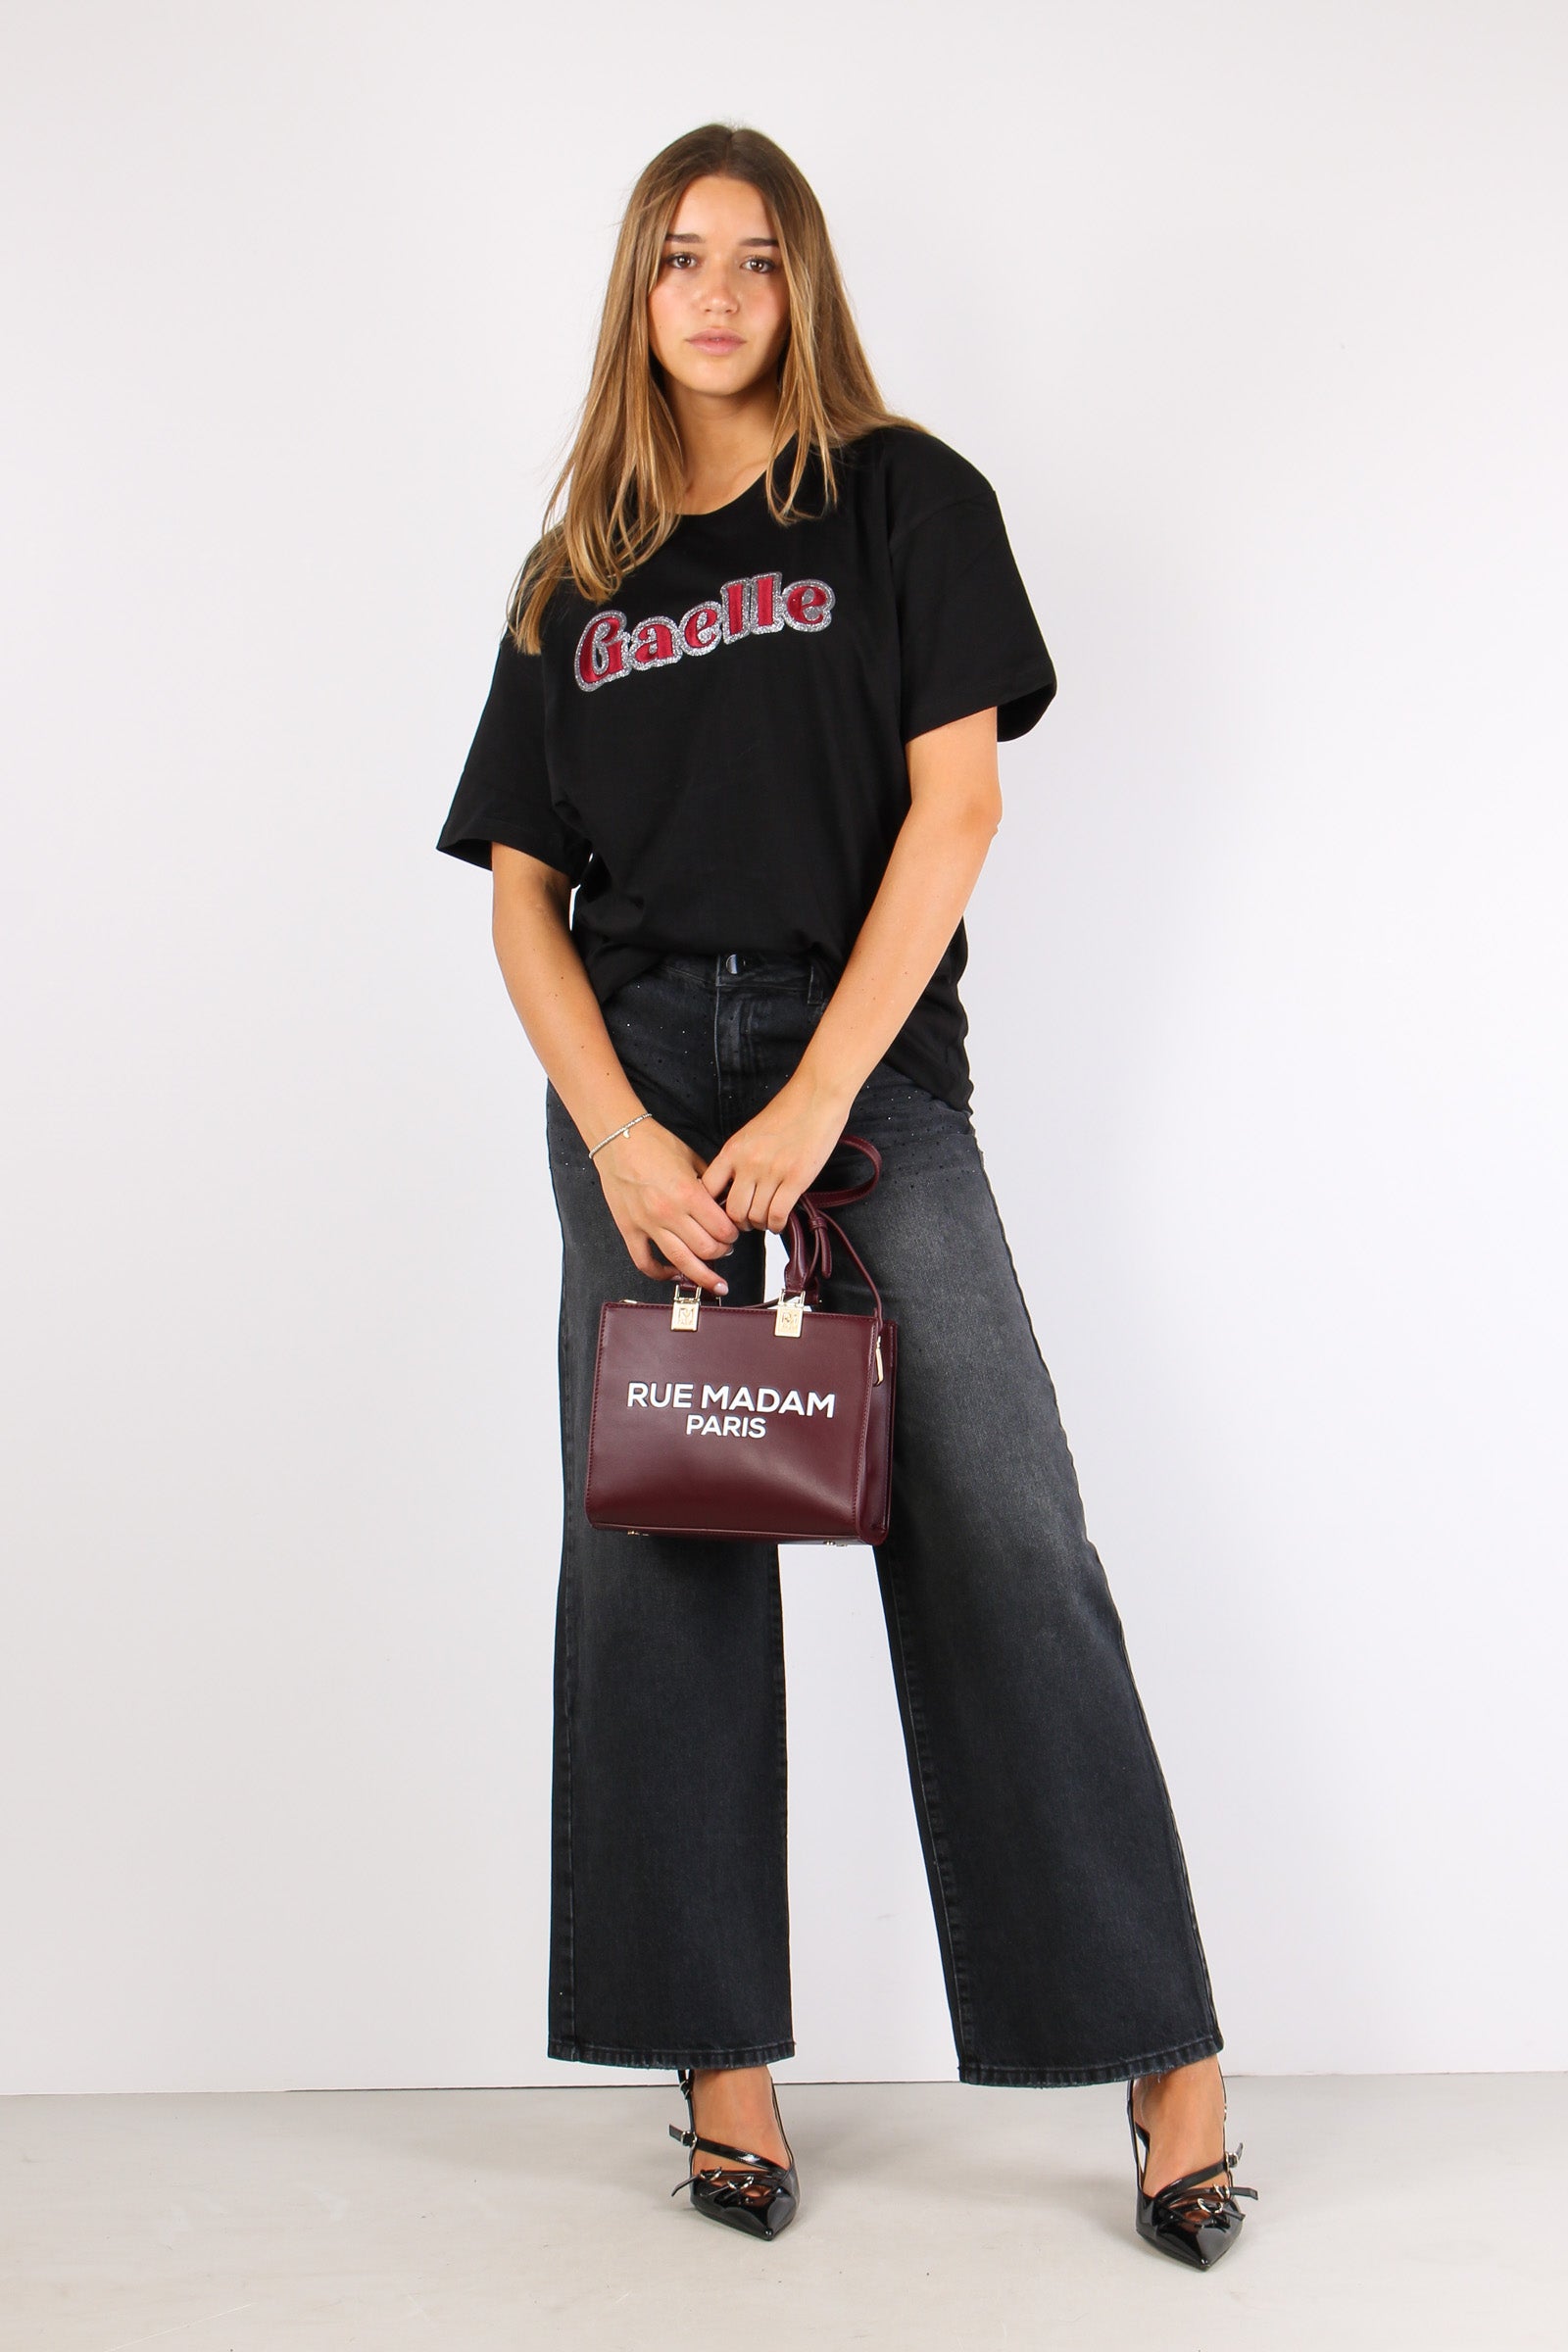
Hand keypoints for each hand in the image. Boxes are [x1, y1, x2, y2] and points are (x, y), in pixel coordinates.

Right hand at [594, 1117, 740, 1293]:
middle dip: (722, 1252)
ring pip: (681, 1262)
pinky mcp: (629, 1230)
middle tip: (726, 1249)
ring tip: (714, 1282)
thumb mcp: (693, 1158)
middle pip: (706, 1249)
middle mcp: (669, 1213)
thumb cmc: (654, 1144)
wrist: (618, 1139)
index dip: (733, 1234)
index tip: (734, 1233)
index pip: (721, 1229)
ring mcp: (647, 1224)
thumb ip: (711, 1183)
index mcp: (688, 1193)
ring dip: (702, 1275)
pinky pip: (645, 1263)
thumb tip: (727, 1202)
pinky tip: (675, 1273)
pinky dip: (662, 1274)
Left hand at [700, 1069, 851, 1233]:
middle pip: (732, 1211)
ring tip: (766, 1220)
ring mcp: (772, 1171)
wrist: (816, 1096)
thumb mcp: (750, 1133)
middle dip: (739, 1223)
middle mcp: (748, 1163)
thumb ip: (739, 1158)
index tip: (722, 1214)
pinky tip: (779, 1222)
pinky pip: (778, 1215)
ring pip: (755, 1217)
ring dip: (760, 1224)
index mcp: (733, 1150)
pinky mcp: (796, 1178)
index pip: (708, 1189)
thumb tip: (733, 1187)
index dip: (712, 1208)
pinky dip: (777, 1225)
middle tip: (747, 1223)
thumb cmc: (787, 1112)